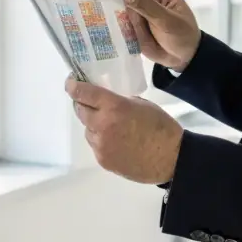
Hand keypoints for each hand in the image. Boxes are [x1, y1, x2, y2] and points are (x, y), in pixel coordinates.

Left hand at [66, 77, 183, 183]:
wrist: (171, 159)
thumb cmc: (161, 127)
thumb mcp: (142, 104)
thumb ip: (121, 101)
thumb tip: (108, 101)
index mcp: (113, 107)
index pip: (83, 93)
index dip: (73, 86)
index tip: (71, 82)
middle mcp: (102, 125)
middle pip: (80, 111)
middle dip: (83, 104)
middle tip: (90, 101)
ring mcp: (100, 145)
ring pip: (88, 130)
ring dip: (94, 124)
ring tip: (111, 126)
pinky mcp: (102, 160)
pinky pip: (96, 145)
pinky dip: (102, 140)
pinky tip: (118, 142)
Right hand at [92, 0, 200, 70]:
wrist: (185, 58)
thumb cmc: (183, 34)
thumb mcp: (168, 20)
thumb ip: (148, 7)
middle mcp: (145, 1)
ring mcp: (138, 17)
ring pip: (118, 12)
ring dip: (108, 15)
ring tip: (91, 15)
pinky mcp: (133, 31)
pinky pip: (119, 27)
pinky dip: (113, 29)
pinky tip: (101, 30)